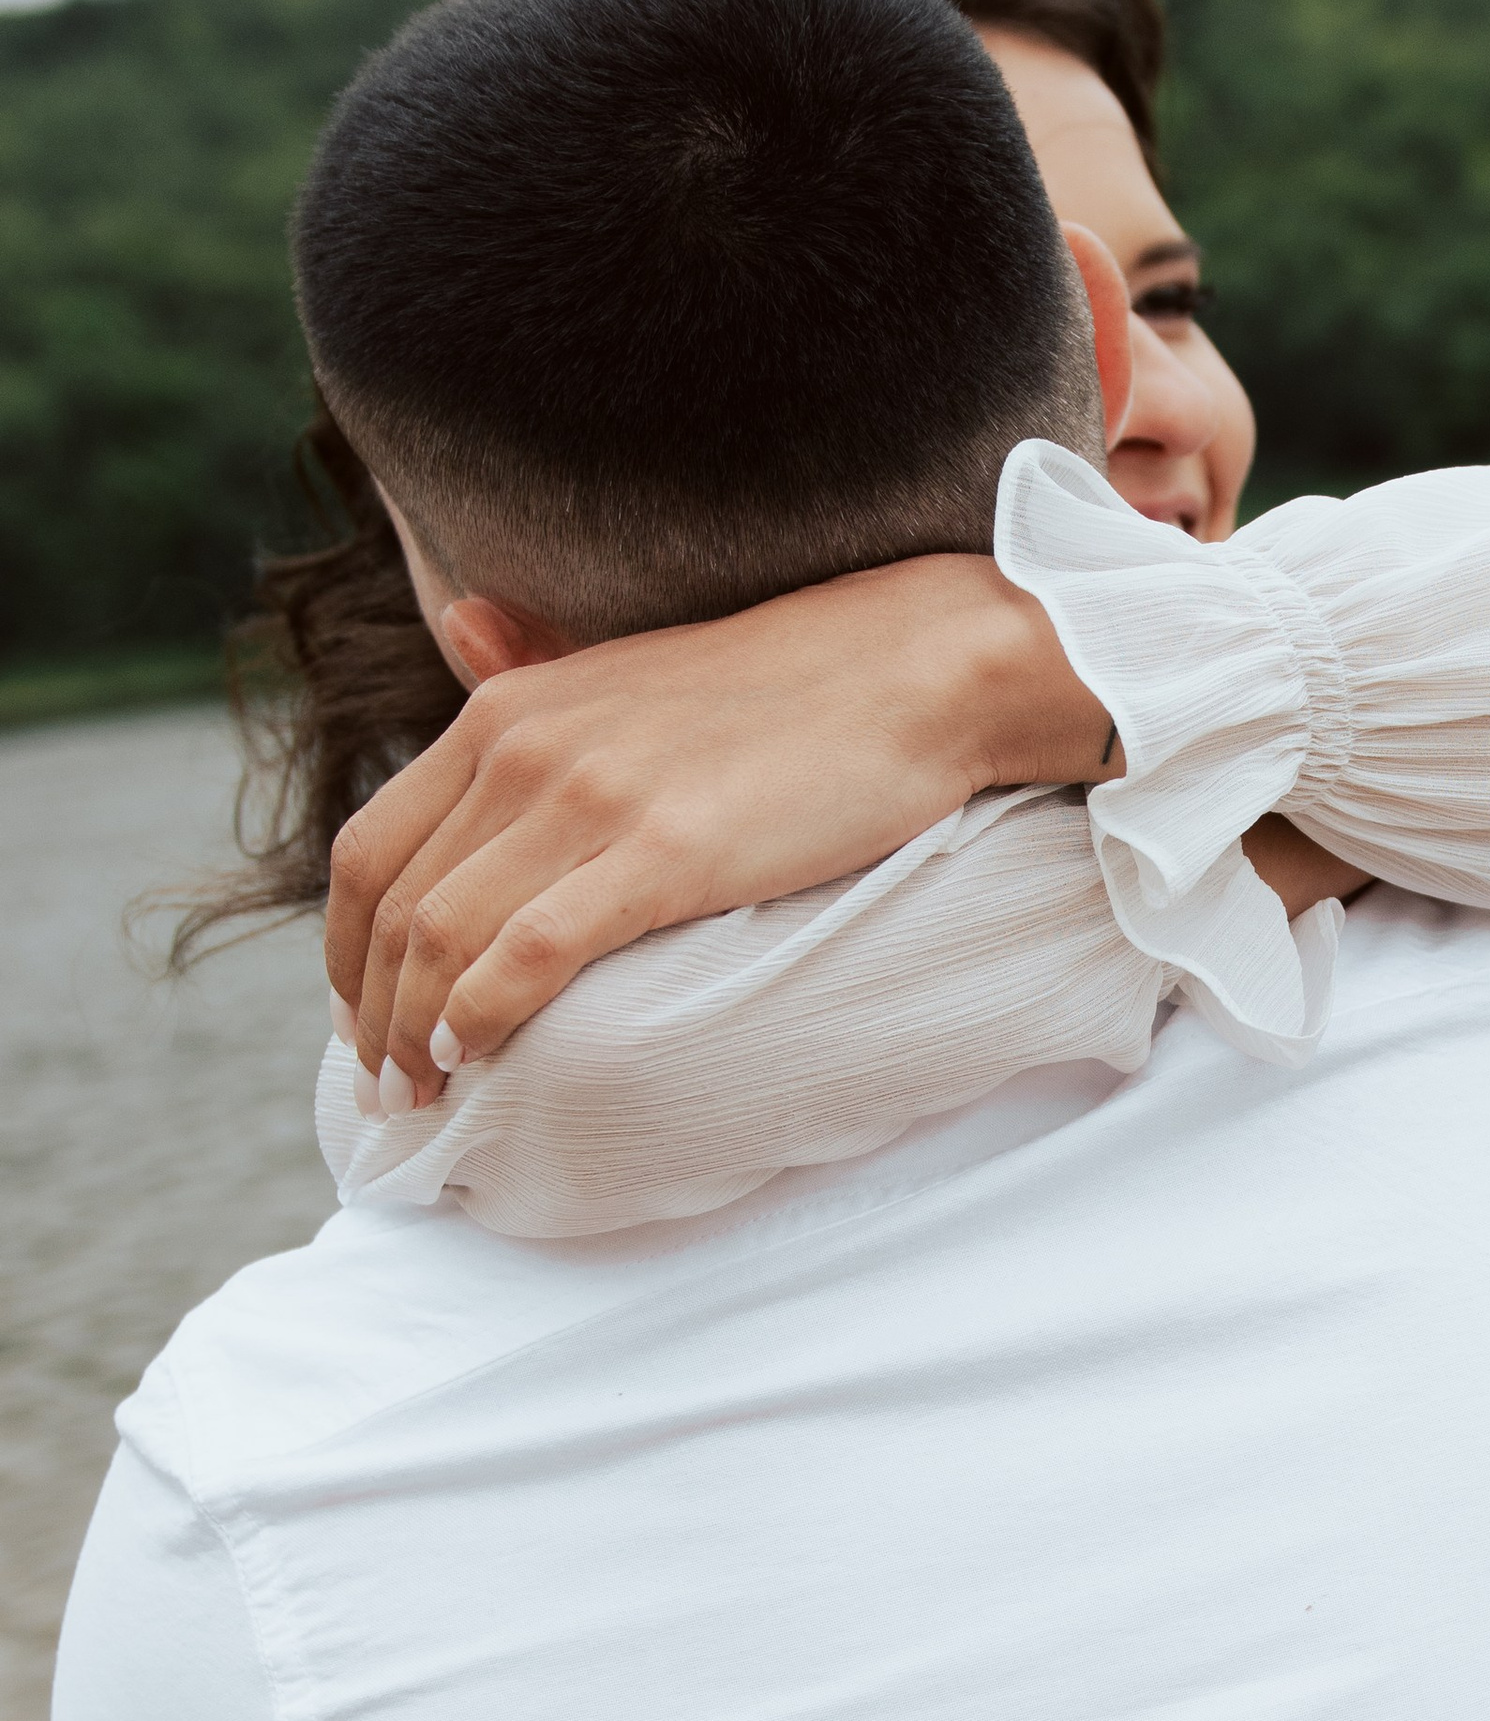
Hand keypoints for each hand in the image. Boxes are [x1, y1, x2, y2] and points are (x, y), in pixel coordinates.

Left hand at [327, 557, 1112, 1102]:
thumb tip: (459, 626)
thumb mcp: (630, 667)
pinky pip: (528, 953)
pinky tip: (477, 1054)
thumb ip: (537, 669)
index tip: (367, 1020)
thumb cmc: (786, 689)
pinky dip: (481, 1016)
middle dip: (370, 1013)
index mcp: (505, 711)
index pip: (368, 850)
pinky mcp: (662, 852)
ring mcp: (589, 798)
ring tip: (428, 1094)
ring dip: (414, 1033)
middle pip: (391, 907)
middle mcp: (524, 748)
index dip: (345, 953)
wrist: (913, 669)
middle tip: (391, 1087)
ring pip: (441, 938)